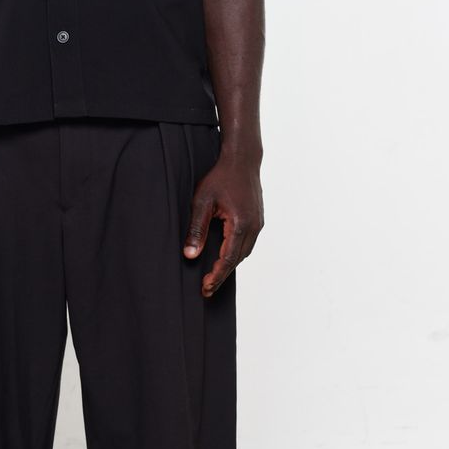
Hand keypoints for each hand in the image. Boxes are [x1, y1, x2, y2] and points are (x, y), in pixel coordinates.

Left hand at [182, 154, 262, 297]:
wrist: (242, 159)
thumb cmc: (220, 177)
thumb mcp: (202, 202)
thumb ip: (196, 230)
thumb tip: (190, 255)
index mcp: (240, 224)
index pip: (227, 259)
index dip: (216, 276)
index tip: (205, 287)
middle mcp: (253, 226)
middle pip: (237, 259)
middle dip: (222, 275)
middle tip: (206, 288)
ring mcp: (258, 223)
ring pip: (244, 252)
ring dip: (230, 265)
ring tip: (214, 276)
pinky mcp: (258, 219)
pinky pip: (248, 242)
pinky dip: (236, 253)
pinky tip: (225, 256)